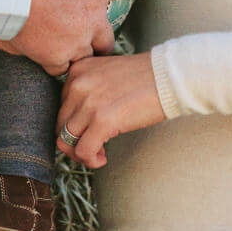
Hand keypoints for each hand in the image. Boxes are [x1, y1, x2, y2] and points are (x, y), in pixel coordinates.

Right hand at [0, 0, 144, 74]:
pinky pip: (62, 68)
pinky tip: (51, 59)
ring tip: (75, 50)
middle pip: (110, 36)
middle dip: (103, 35)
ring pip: (90, 55)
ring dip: (84, 52)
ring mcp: (75, 40)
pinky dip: (58, 64)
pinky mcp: (53, 56)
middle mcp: (93, 17)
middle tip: (92, 30)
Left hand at [58, 52, 165, 167]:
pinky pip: (83, 151)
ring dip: (81, 152)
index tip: (89, 130)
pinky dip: (90, 160)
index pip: (61, 105)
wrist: (171, 76)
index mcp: (78, 70)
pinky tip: (102, 159)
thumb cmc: (146, 77)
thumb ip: (89, 90)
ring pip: (67, 140)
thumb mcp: (107, 74)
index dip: (74, 123)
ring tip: (98, 153)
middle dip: (74, 141)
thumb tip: (79, 122)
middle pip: (60, 124)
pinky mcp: (102, 121)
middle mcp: (78, 84)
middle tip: (92, 146)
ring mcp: (89, 103)